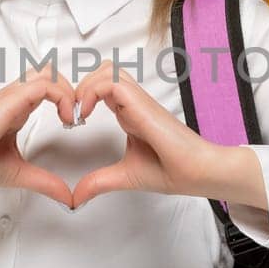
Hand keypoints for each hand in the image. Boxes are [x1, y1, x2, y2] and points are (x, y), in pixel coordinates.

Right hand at [0, 58, 79, 207]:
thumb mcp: (19, 173)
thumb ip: (44, 181)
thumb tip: (65, 196)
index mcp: (14, 108)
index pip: (46, 85)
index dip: (66, 97)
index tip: (73, 122)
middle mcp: (12, 98)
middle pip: (49, 72)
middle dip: (70, 89)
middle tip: (75, 116)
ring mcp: (10, 96)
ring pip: (48, 72)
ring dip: (67, 90)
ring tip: (71, 116)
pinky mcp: (8, 101)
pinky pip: (42, 85)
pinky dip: (62, 97)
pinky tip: (65, 119)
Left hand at [69, 60, 222, 209]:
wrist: (196, 172)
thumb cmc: (171, 171)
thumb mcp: (123, 176)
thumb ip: (98, 182)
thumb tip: (76, 197)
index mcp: (129, 113)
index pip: (103, 87)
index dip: (82, 96)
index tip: (72, 122)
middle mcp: (133, 103)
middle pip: (104, 70)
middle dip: (81, 85)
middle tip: (72, 114)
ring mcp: (138, 101)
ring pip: (108, 69)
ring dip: (87, 85)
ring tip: (79, 112)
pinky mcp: (142, 104)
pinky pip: (112, 82)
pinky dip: (92, 92)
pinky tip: (85, 115)